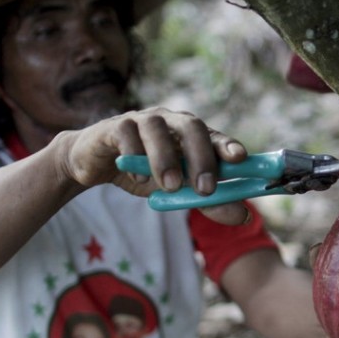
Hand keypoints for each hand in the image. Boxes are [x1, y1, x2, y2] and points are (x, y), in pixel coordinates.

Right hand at [56, 107, 249, 223]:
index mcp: (190, 135)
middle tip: (205, 188)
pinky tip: (137, 179)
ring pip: (157, 128)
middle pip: (191, 126)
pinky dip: (134, 155)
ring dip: (166, 158)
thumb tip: (244, 216)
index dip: (227, 144)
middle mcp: (170, 122)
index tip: (240, 158)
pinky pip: (126, 133)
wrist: (94, 163)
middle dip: (201, 156)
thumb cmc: (143, 173)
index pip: (214, 135)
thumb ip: (208, 202)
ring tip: (171, 186)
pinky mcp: (114, 127)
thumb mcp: (177, 191)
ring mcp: (142, 121)